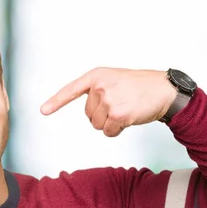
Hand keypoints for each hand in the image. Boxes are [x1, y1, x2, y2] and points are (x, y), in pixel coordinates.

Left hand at [41, 67, 176, 136]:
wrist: (163, 90)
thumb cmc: (141, 87)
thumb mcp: (115, 79)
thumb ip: (99, 90)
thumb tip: (91, 113)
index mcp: (97, 75)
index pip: (71, 90)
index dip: (56, 102)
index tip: (43, 111)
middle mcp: (100, 86)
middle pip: (88, 115)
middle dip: (103, 115)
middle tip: (120, 105)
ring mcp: (108, 100)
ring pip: (97, 125)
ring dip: (110, 124)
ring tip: (126, 110)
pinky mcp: (117, 114)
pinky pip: (108, 132)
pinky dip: (117, 130)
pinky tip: (129, 118)